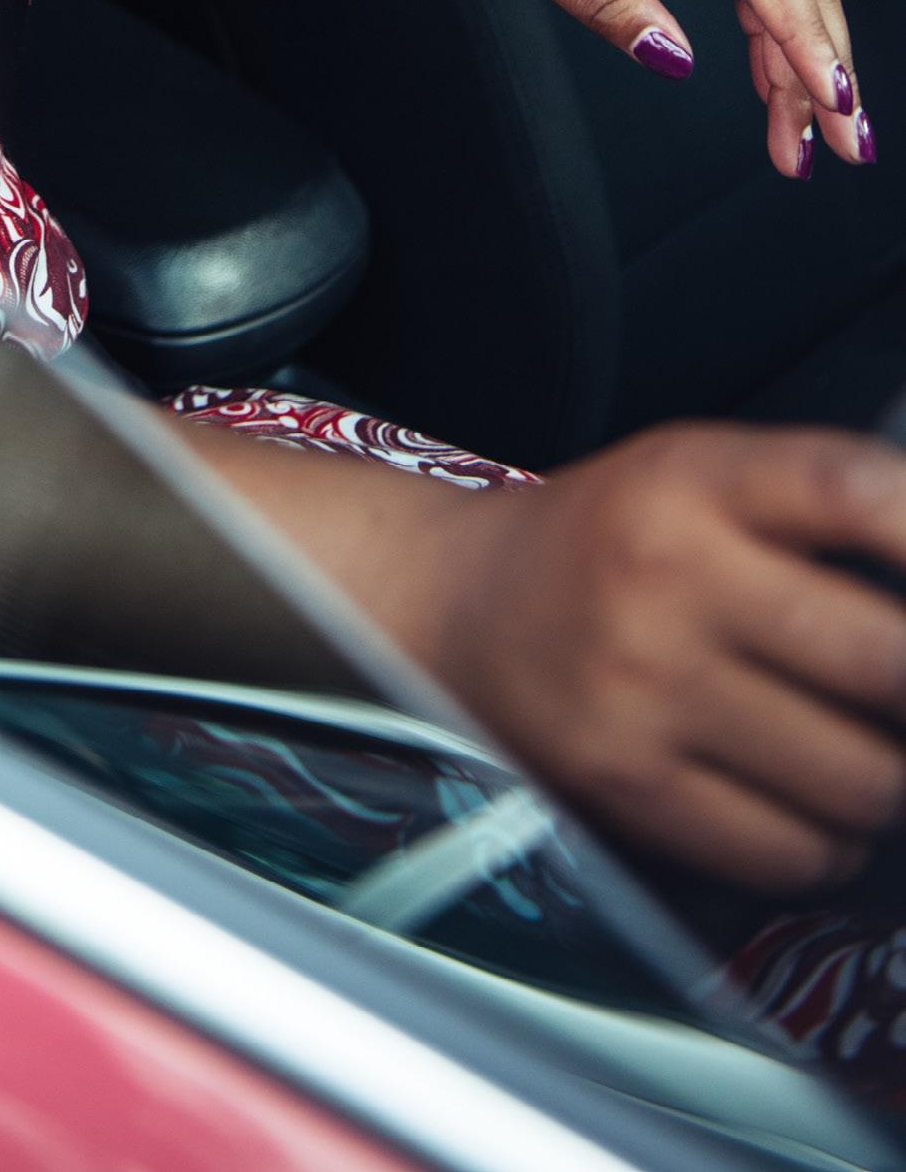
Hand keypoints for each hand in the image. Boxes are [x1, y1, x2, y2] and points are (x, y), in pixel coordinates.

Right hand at [422, 424, 905, 891]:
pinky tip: (804, 800)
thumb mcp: (699, 473)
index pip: (854, 490)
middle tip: (899, 690)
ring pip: (859, 779)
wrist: (464, 606)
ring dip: (885, 779)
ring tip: (858, 748)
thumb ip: (820, 508)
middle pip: (883, 662)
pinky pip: (794, 853)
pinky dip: (829, 844)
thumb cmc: (609, 540)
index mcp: (691, 479)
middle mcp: (666, 579)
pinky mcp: (630, 787)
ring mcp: (646, 691)